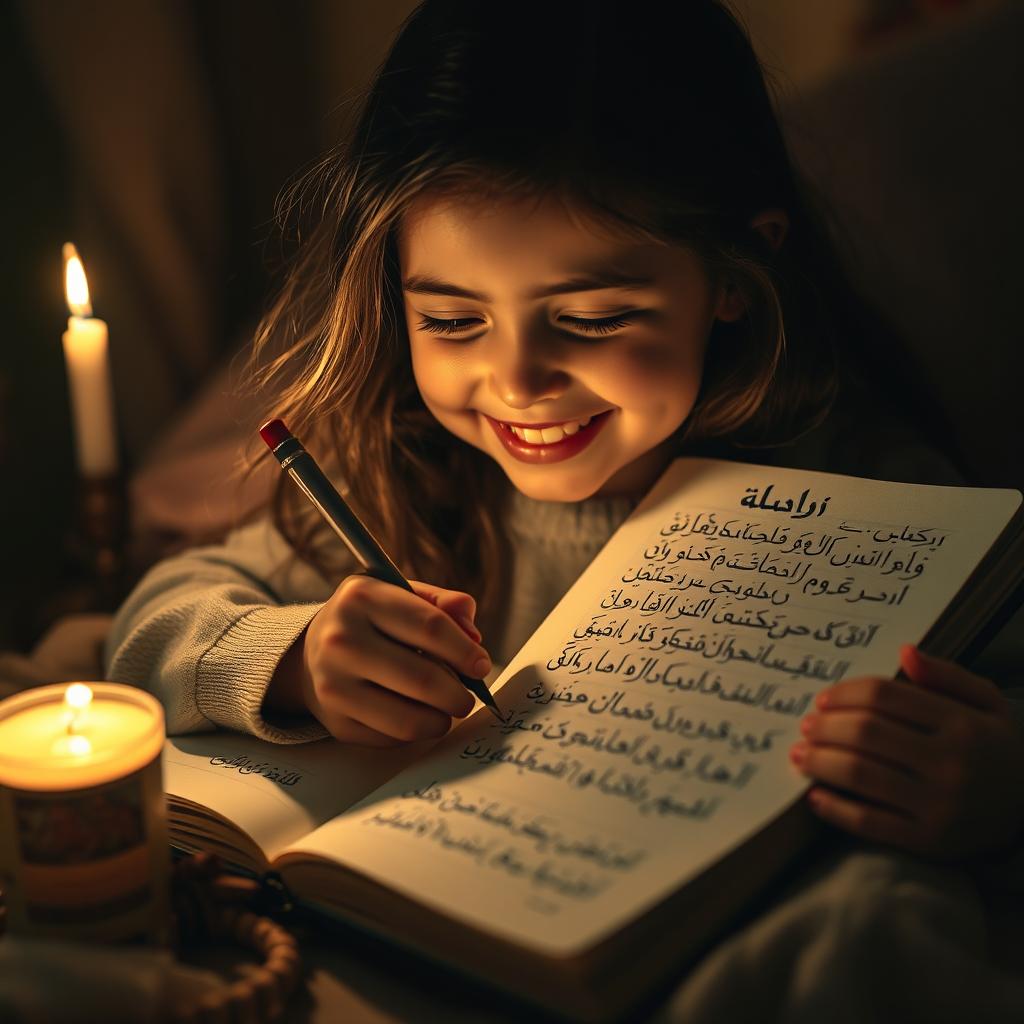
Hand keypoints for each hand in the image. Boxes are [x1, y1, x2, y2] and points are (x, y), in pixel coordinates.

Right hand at [269, 576, 488, 745]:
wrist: (311, 652)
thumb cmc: (371, 620)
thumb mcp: (401, 594)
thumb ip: (443, 604)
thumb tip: (473, 637)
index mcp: (362, 598)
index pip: (430, 627)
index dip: (465, 650)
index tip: (482, 665)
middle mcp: (340, 640)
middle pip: (422, 679)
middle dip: (459, 694)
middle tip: (468, 696)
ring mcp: (333, 685)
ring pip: (409, 719)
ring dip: (442, 719)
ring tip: (448, 709)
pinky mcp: (335, 722)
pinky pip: (393, 738)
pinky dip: (416, 731)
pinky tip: (418, 715)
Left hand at [790, 645, 1023, 861]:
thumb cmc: (999, 749)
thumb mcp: (987, 703)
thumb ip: (945, 675)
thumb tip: (904, 652)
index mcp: (960, 723)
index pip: (884, 696)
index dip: (844, 694)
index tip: (823, 699)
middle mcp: (949, 763)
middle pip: (865, 733)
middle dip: (824, 726)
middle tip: (806, 725)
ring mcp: (938, 805)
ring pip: (860, 775)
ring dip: (819, 761)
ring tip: (800, 754)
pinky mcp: (928, 841)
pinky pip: (869, 823)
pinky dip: (834, 808)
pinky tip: (814, 796)